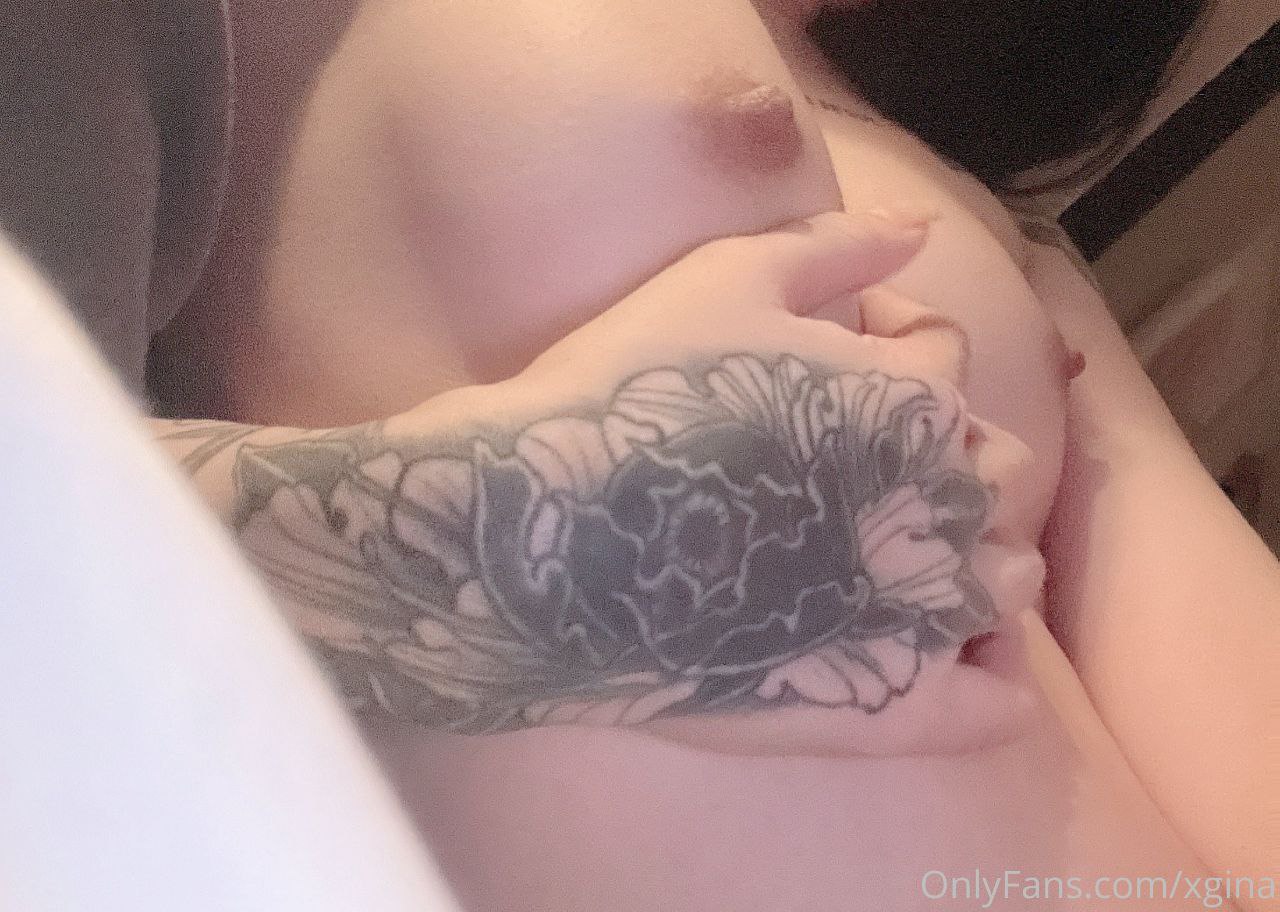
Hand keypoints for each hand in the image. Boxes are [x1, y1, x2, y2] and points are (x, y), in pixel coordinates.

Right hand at [239, 210, 1023, 748]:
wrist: (542, 534)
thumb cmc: (626, 394)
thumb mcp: (726, 279)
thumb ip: (835, 245)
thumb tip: (919, 229)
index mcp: (906, 398)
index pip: (941, 356)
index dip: (886, 346)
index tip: (820, 368)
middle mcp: (933, 503)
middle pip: (991, 465)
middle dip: (939, 451)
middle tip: (846, 465)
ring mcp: (914, 612)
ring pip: (1006, 577)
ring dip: (972, 551)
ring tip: (891, 556)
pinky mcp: (883, 708)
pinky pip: (988, 702)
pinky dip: (986, 672)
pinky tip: (942, 653)